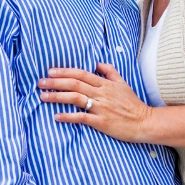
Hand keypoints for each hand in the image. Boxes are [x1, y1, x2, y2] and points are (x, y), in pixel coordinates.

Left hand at [38, 63, 153, 142]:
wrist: (145, 122)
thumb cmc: (133, 103)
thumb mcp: (123, 83)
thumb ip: (109, 71)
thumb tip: (97, 63)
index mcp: (104, 83)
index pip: (80, 74)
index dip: (64, 71)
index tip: (50, 71)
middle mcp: (101, 93)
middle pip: (74, 84)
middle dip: (55, 82)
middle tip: (40, 82)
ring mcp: (101, 107)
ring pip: (75, 98)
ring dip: (57, 97)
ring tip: (43, 97)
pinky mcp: (102, 122)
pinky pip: (82, 117)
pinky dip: (68, 116)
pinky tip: (57, 116)